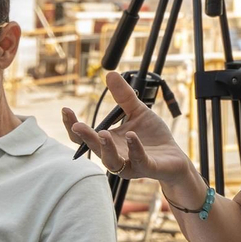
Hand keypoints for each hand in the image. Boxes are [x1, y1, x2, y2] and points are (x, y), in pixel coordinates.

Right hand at [63, 71, 192, 183]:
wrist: (175, 157)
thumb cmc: (153, 137)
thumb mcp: (138, 112)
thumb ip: (124, 96)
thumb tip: (110, 74)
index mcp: (109, 142)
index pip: (84, 137)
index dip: (71, 125)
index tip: (65, 109)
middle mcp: (115, 155)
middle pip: (94, 149)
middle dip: (85, 137)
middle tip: (77, 125)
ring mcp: (129, 164)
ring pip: (111, 161)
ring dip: (106, 148)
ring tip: (102, 134)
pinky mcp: (146, 168)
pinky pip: (137, 160)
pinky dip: (134, 148)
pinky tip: (132, 135)